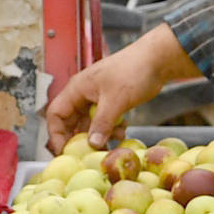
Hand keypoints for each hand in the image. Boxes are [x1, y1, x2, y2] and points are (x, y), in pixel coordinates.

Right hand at [46, 26, 198, 147]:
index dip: (56, 134)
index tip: (64, 151)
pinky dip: (111, 129)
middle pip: (71, 121)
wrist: (157, 59)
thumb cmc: (134, 71)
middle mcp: (84, 93)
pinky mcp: (111, 101)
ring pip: (89, 123)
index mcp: (77, 88)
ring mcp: (97, 97)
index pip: (56, 114)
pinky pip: (104, 120)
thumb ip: (102, 123)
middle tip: (87, 154)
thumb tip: (92, 144)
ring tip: (111, 142)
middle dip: (79, 138)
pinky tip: (122, 132)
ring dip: (98, 135)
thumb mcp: (116, 100)